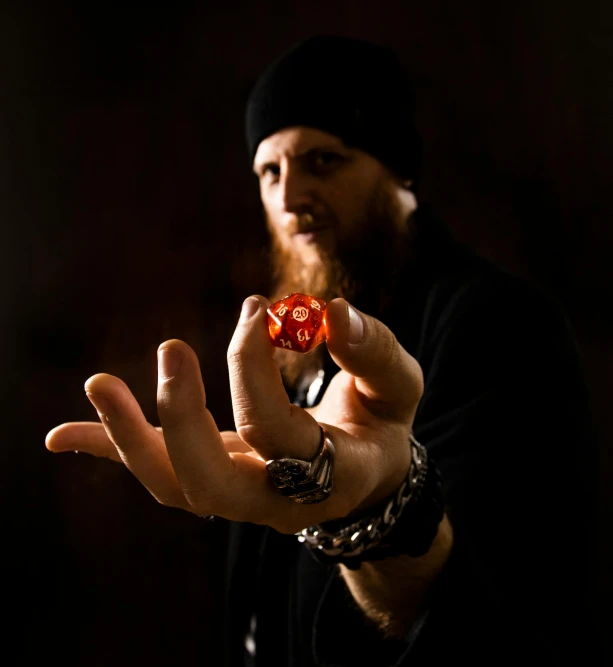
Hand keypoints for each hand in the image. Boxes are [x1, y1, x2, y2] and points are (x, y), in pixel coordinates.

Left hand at [46, 296, 422, 533]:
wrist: (368, 477)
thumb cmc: (383, 424)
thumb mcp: (398, 386)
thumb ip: (373, 351)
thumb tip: (331, 310)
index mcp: (328, 476)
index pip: (276, 431)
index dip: (256, 368)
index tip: (260, 310)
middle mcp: (276, 502)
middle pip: (210, 482)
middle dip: (181, 417)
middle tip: (172, 349)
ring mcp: (240, 496)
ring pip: (175, 486)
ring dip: (128, 439)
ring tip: (97, 385)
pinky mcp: (215, 478)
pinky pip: (159, 471)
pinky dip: (112, 449)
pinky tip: (61, 436)